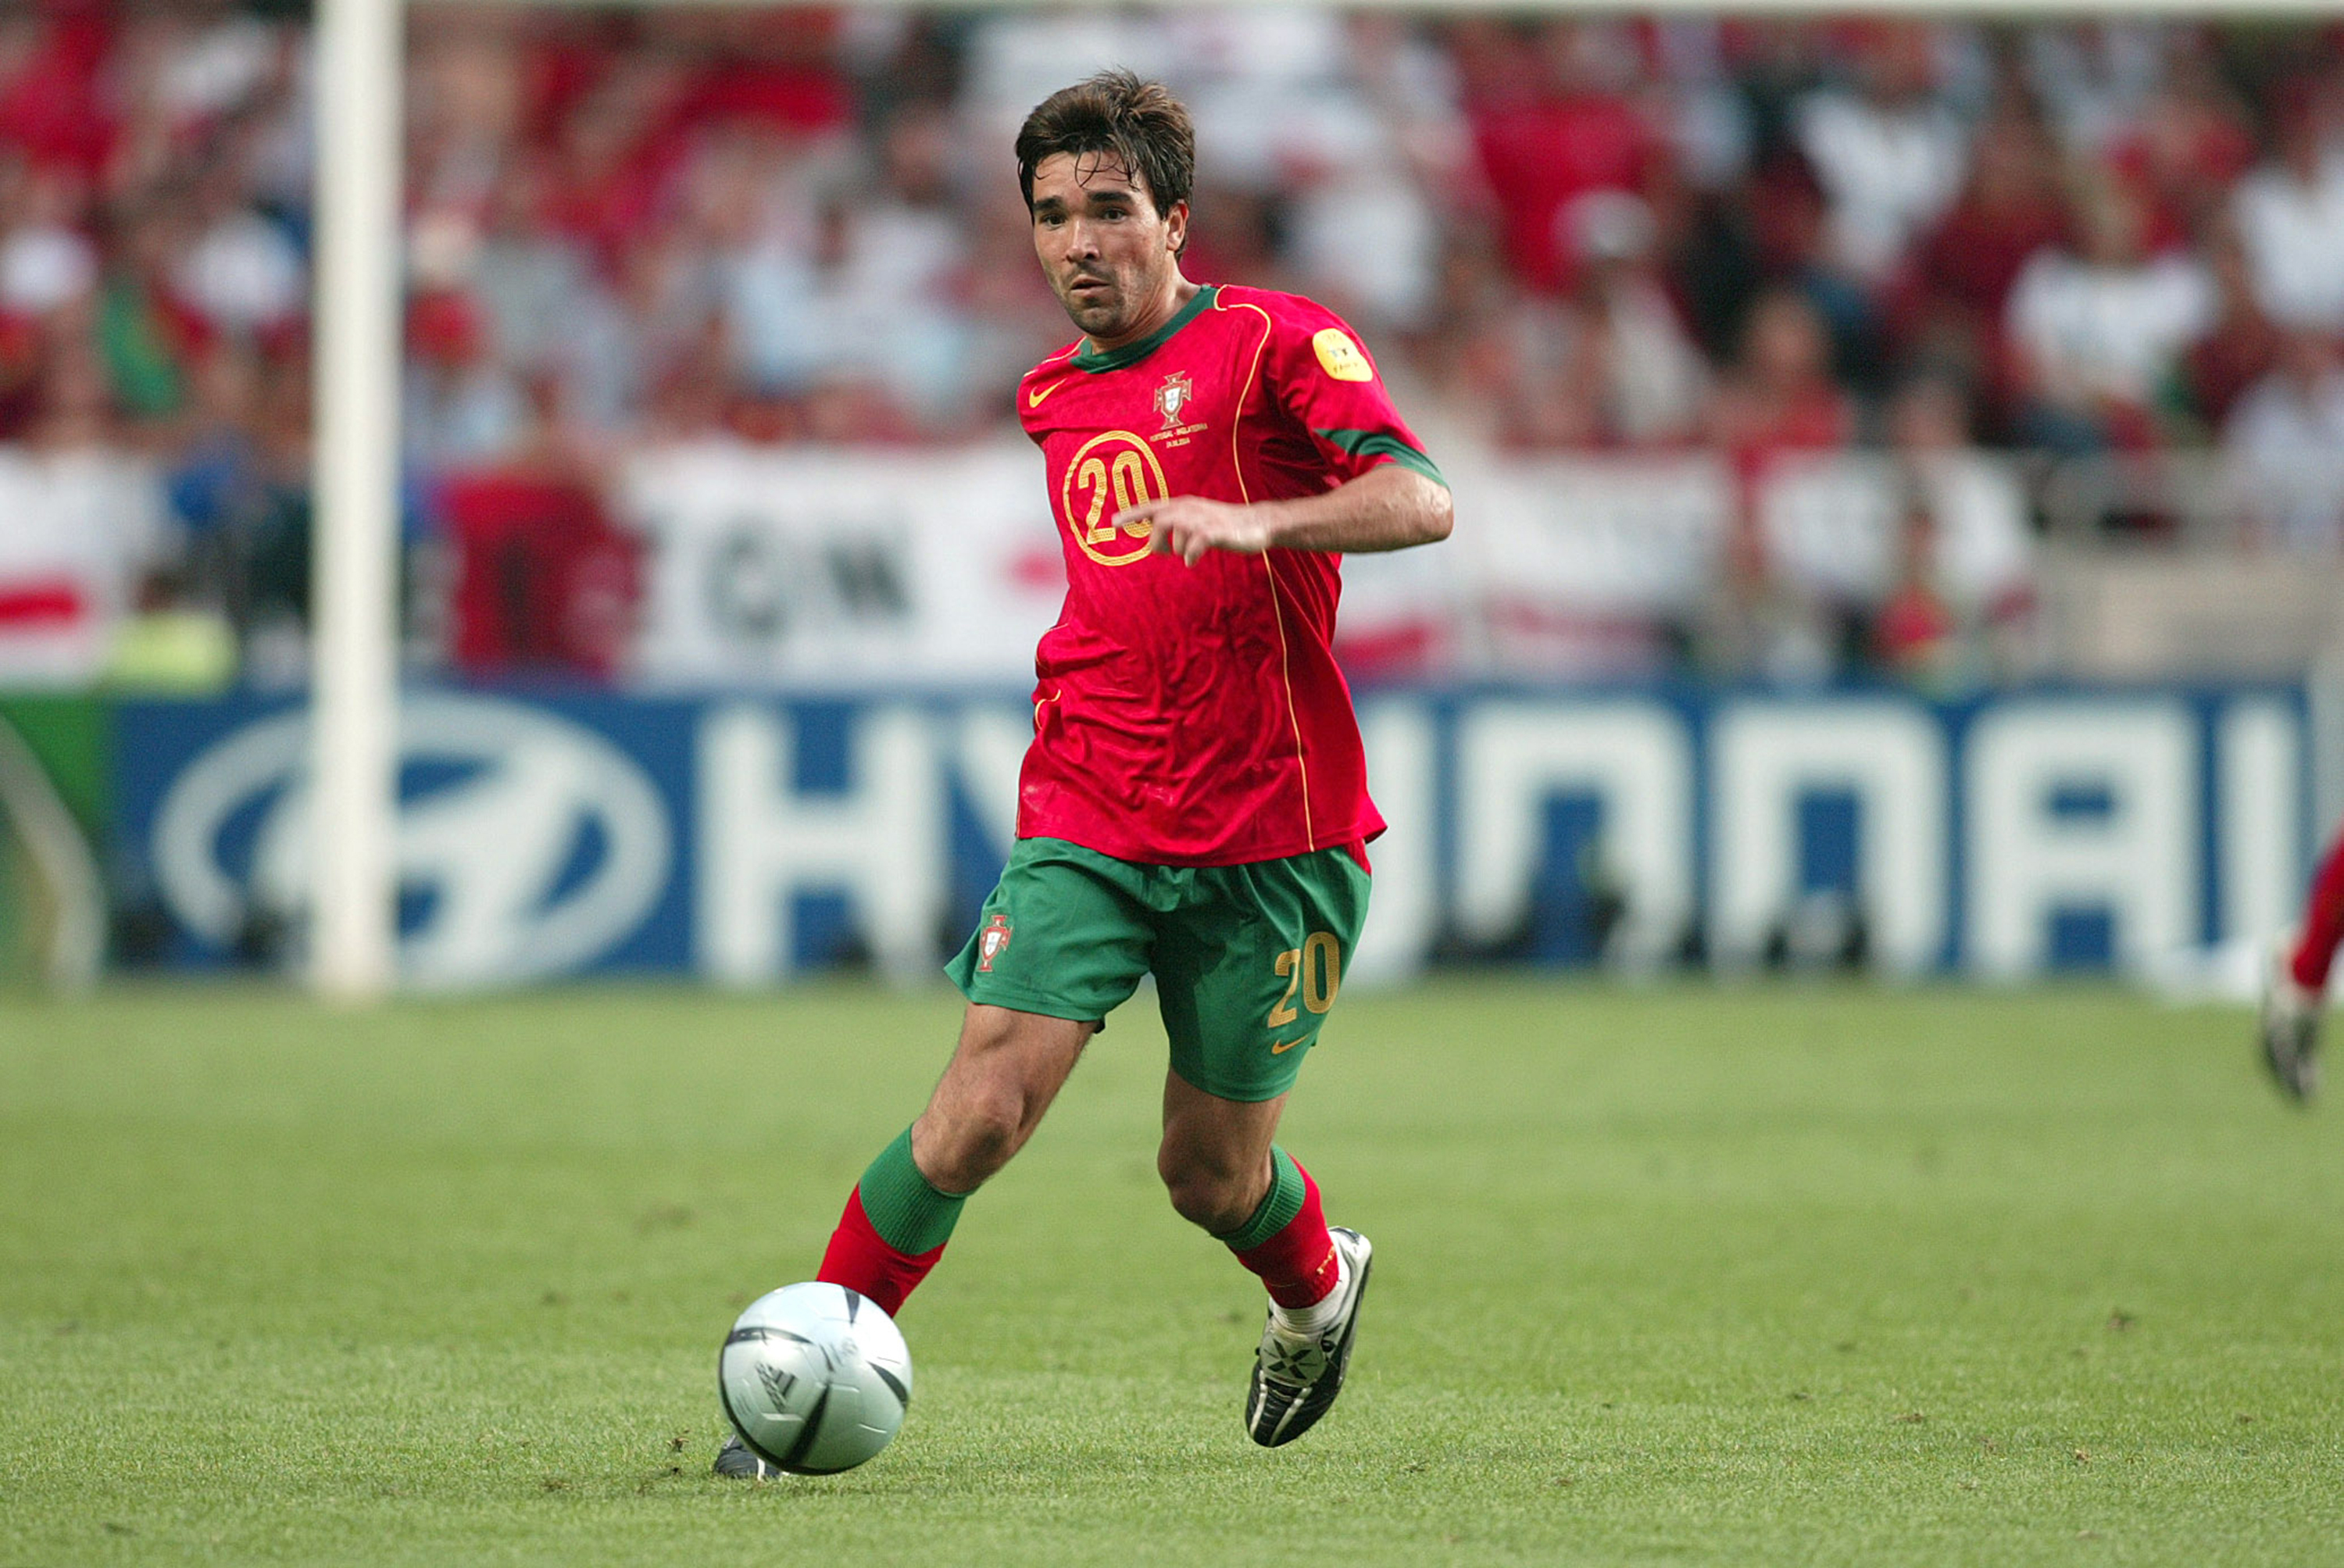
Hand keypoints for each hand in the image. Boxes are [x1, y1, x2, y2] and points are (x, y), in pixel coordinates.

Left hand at [1118, 495, 1274, 565]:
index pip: (1152, 508)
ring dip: (1178, 550)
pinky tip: (1194, 560)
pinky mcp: (1215, 533)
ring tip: (1189, 554)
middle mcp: (1190, 509)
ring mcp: (1202, 520)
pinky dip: (1190, 556)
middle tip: (1167, 553)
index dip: (1132, 515)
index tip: (1113, 523)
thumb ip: (1175, 521)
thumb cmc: (1223, 523)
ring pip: (1176, 536)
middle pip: (1159, 523)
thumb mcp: (1197, 516)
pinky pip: (1193, 547)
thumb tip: (1154, 532)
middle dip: (1158, 542)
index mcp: (1183, 505)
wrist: (1258, 523)